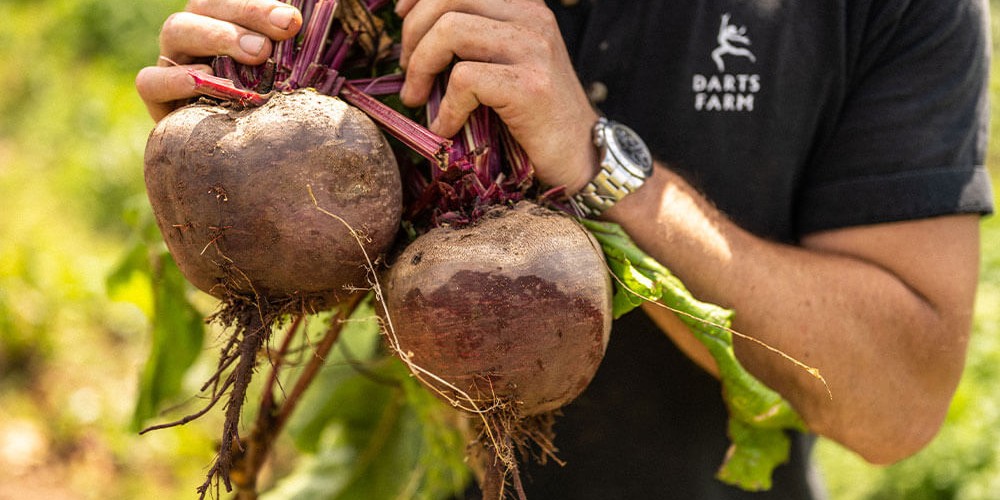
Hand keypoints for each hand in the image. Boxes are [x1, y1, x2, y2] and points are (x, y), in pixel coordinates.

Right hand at [135, 0, 302, 121]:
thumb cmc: (276, 113)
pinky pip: (150, 80)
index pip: (234, 0)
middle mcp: (197, 35)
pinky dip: (173, 79)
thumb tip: (307, 30)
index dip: (259, 6)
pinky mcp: (157, 97)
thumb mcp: (288, 81)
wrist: (246, 163)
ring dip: (217, 37)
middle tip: (276, 40)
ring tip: (256, 55)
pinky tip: (202, 79)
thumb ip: (295, 57)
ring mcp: (173, 62)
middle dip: (245, 15)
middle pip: (206, 5)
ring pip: (176, 30)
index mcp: (227, 22)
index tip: (293, 22)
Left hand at [396, 0, 599, 192]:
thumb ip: (474, 40)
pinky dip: (445, 107)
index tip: (402, 17)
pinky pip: (464, 80)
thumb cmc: (534, 115)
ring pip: (450, 31)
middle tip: (407, 73)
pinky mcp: (531, 86)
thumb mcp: (507, 63)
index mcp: (524, 5)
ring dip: (420, 68)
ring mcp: (534, 49)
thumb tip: (411, 35)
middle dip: (412, 35)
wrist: (579, 156)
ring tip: (417, 98)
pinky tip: (446, 127)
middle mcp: (532, 17)